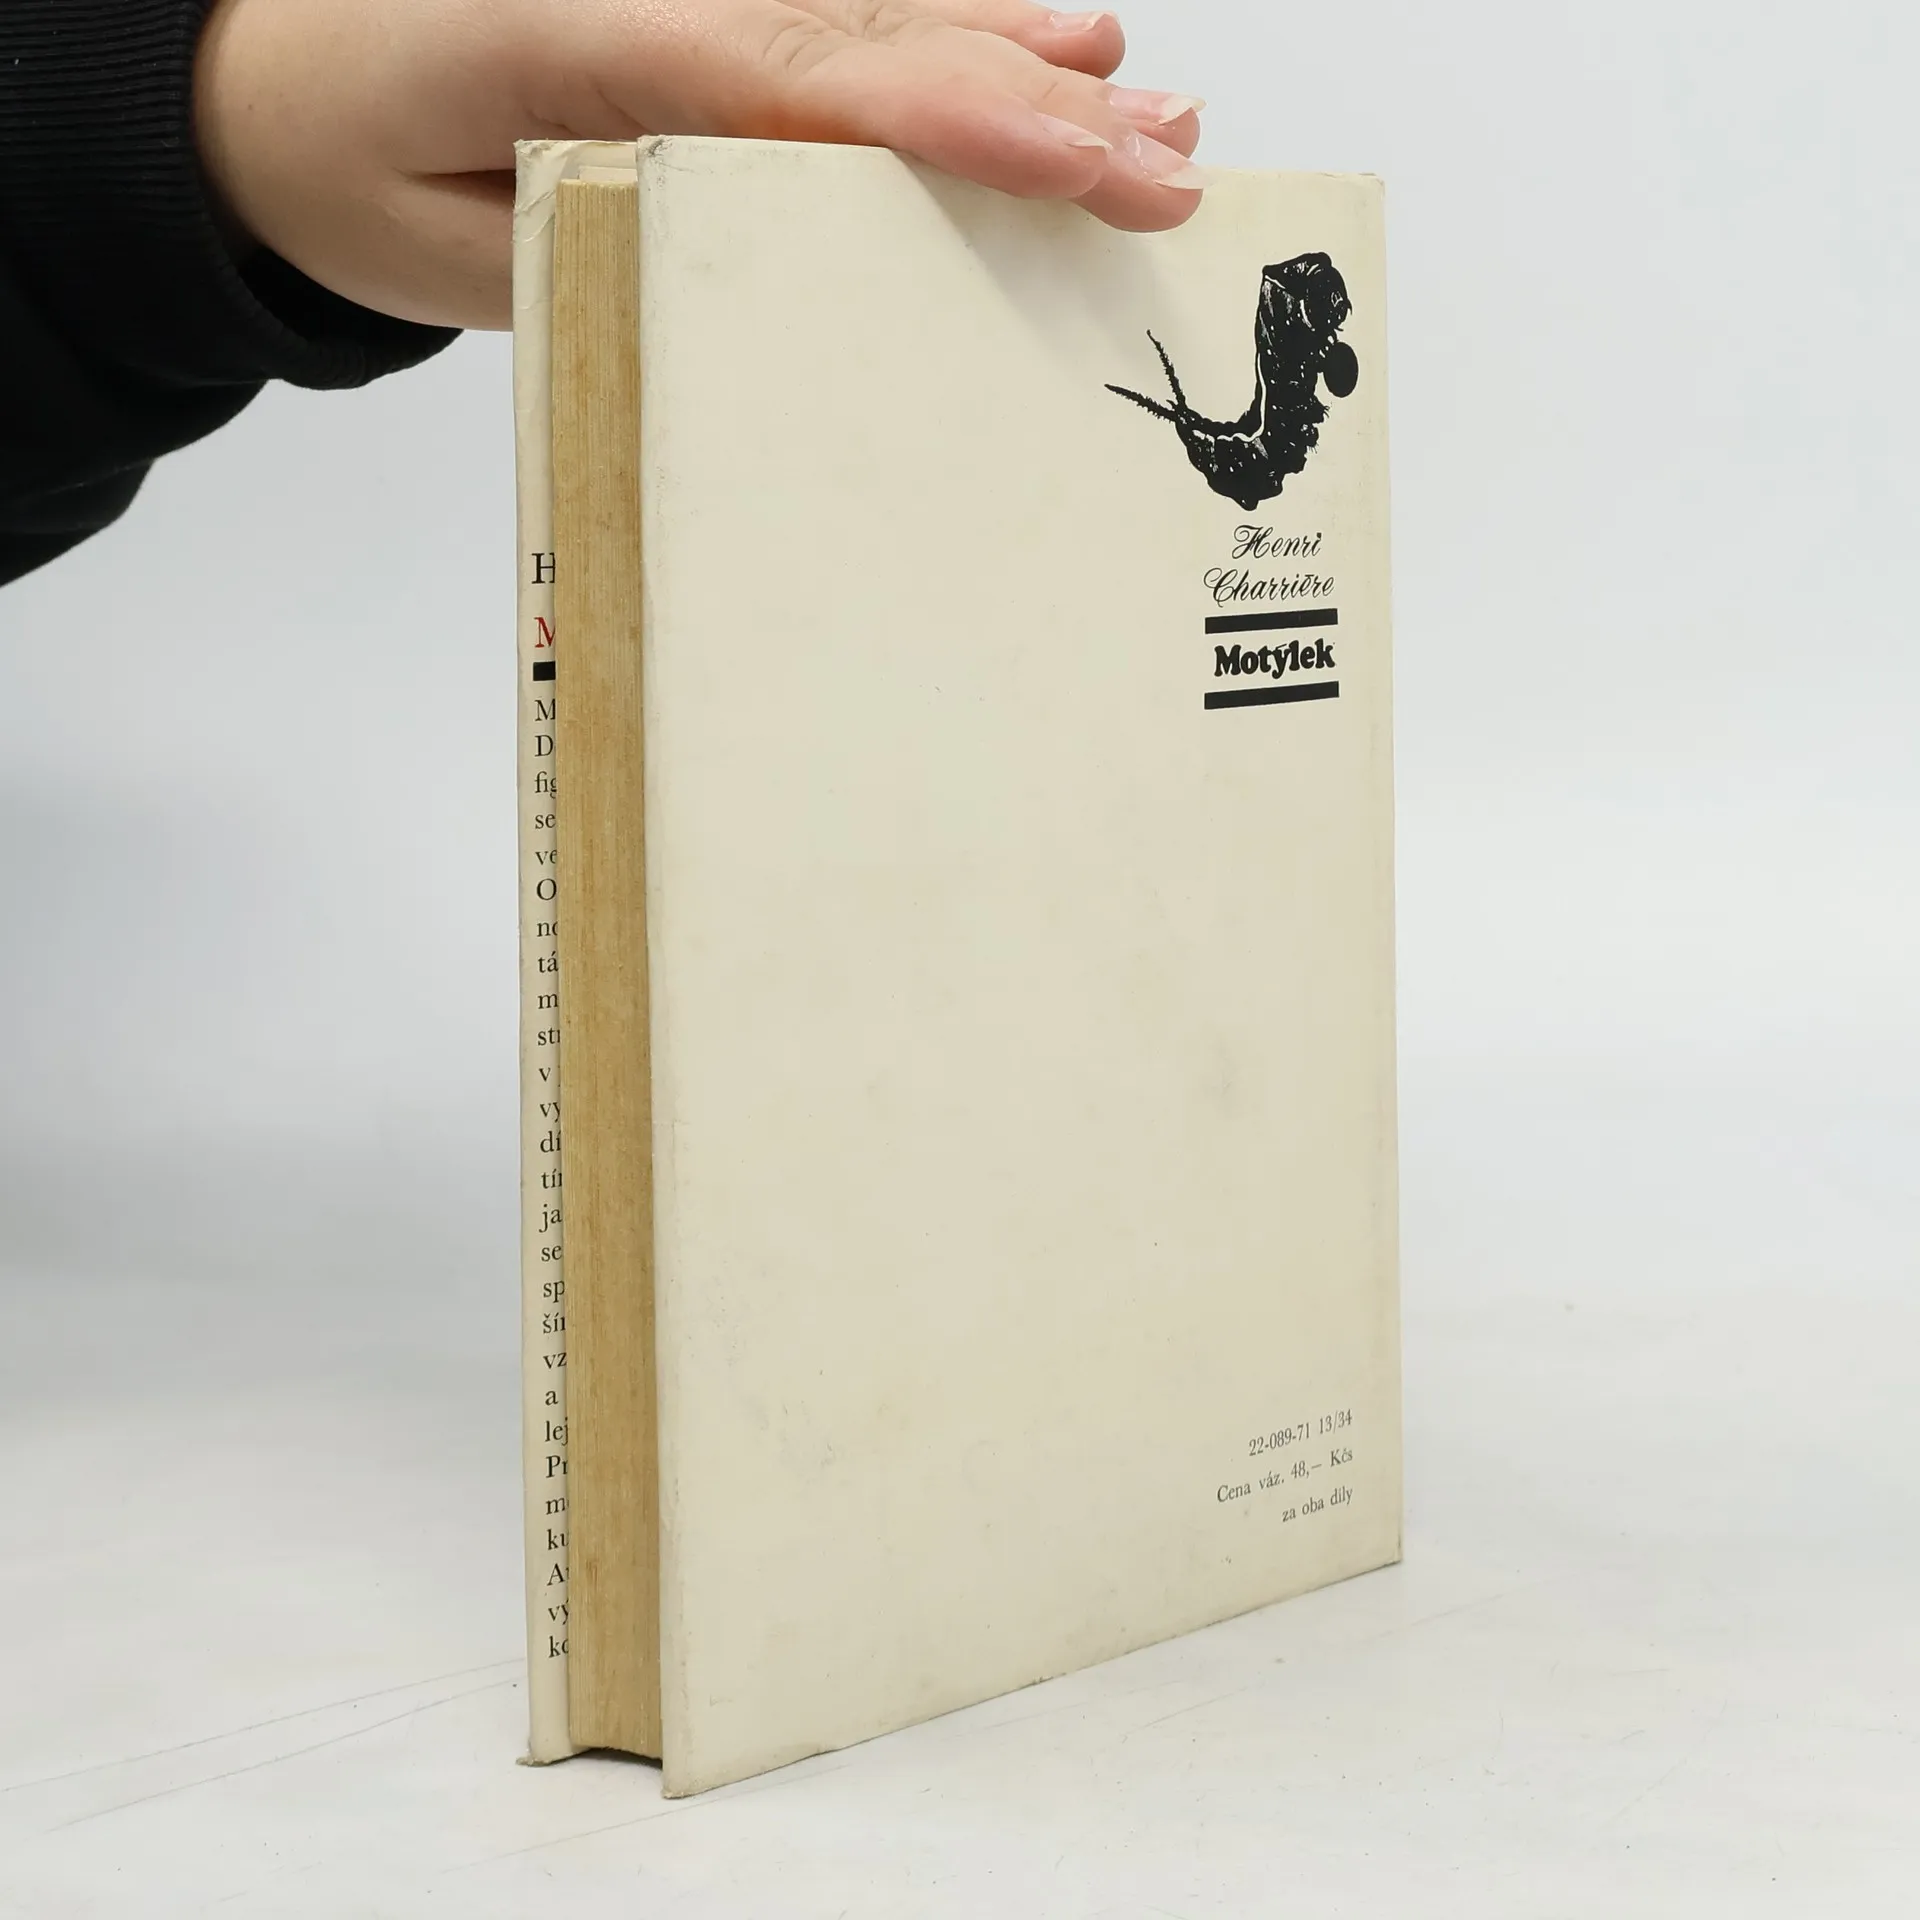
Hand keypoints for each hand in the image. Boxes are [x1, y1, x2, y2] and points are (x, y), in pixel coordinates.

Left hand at [194, 0, 1208, 331]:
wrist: (265, 88)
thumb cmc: (350, 162)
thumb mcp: (464, 247)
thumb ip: (618, 240)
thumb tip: (780, 274)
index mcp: (595, 37)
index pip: (812, 81)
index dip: (966, 116)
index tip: (1093, 155)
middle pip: (883, 48)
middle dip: (1039, 109)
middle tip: (1178, 160)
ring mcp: (692, 0)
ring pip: (883, 30)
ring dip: (1023, 68)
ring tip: (1148, 107)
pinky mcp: (702, 23)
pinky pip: (842, 35)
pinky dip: (950, 46)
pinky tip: (1046, 45)